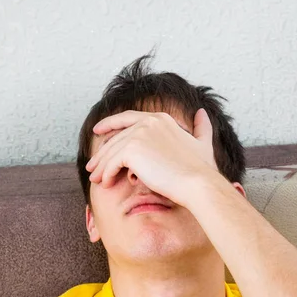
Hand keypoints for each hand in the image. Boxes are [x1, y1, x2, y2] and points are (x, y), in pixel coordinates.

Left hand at [85, 108, 217, 208]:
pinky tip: (106, 184)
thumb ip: (201, 127)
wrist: (198, 183)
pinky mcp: (131, 150)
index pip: (128, 118)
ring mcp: (139, 134)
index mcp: (161, 119)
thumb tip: (202, 113)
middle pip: (116, 137)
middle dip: (102, 152)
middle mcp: (148, 122)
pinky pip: (111, 163)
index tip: (98, 131)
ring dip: (101, 166)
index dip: (110, 124)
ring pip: (111, 151)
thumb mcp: (203, 143)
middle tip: (93, 165)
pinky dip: (106, 174)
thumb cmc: (202, 170)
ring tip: (96, 178)